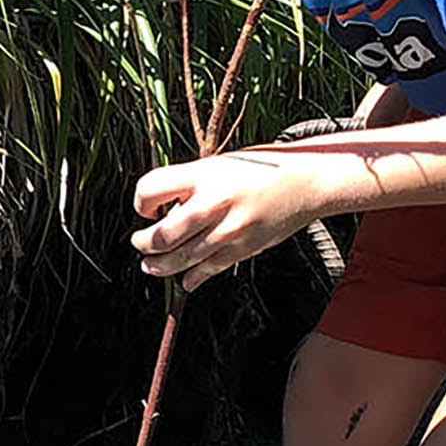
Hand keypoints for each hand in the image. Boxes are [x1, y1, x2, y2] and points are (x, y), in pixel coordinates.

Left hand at [130, 151, 324, 290]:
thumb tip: (162, 212)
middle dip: (143, 243)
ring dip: (158, 266)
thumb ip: (190, 185)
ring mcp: (228, 230)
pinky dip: (191, 278)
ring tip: (150, 265)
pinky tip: (184, 280)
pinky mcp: (242, 249)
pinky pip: (207, 270)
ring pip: (179, 259)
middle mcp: (213, 203)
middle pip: (161, 235)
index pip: (149, 191)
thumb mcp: (218, 165)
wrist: (304, 182)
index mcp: (202, 175)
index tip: (148, 208)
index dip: (141, 203)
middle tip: (140, 243)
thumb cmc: (259, 169)